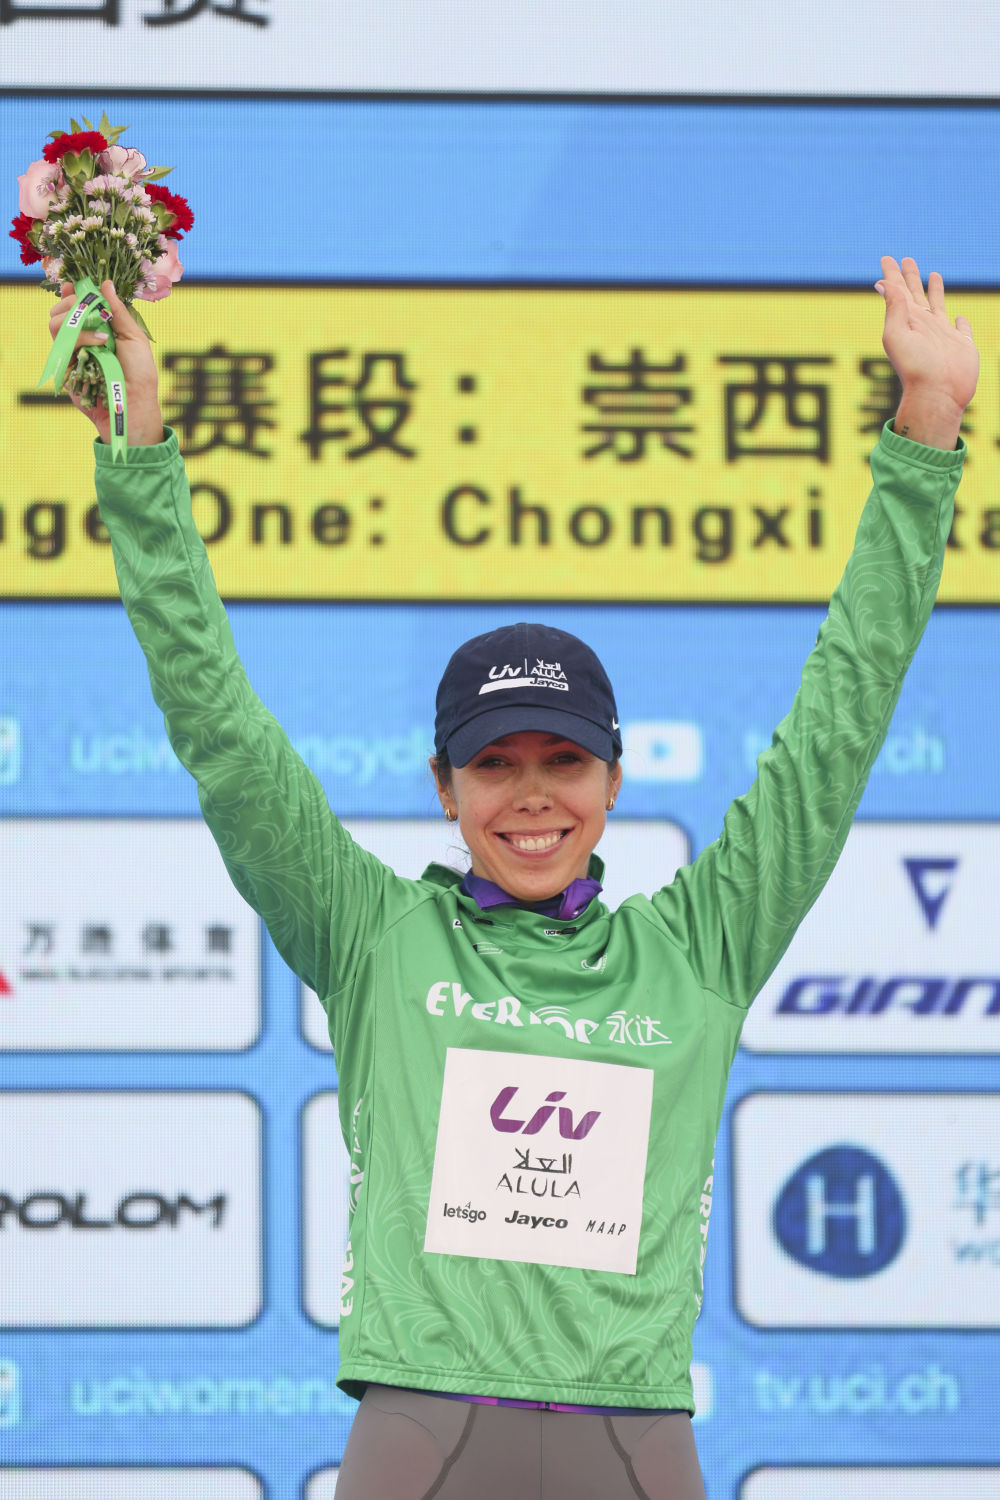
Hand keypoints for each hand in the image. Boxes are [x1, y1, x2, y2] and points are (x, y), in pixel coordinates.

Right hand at [49, 279, 164, 445]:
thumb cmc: (140, 373)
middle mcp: (82, 338)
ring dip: (77, 321)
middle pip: (59, 310)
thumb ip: (118, 311)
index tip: (77, 284)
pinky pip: (61, 344)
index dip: (73, 292)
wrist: (134, 405)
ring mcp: (72, 352)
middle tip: (91, 308)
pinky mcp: (66, 367)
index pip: (76, 305)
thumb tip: (105, 283)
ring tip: (101, 334)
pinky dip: (80, 338)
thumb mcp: (134, 337)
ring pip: (55, 324)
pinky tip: (99, 343)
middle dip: (73, 303)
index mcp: (97, 328)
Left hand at [876, 256, 977, 448]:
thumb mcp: (896, 334)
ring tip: (933, 275)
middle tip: (907, 260)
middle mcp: (923, 325)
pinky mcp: (961, 345)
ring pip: (939, 305)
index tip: (886, 258)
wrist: (937, 394)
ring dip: (935, 290)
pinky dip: (961, 322)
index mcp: (906, 321)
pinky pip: (962, 329)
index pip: (897, 291)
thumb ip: (894, 307)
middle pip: (916, 294)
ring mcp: (943, 335)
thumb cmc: (915, 367)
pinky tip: (958, 318)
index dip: (892, 274)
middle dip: (911, 276)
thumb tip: (882, 282)